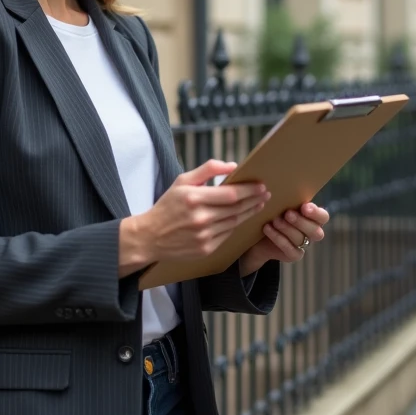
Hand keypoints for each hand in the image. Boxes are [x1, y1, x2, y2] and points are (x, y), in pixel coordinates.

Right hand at [120, 160, 269, 272]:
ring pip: (235, 222)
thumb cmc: (167, 206)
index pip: (231, 194)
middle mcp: (200, 218)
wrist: (150, 237)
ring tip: (258, 204)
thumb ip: (207, 169)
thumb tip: (233, 166)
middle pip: (237, 209)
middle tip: (265, 194)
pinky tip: (241, 218)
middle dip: (254, 200)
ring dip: (249, 213)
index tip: (261, 186)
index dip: (249, 190)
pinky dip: (236, 225)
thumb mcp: (182, 181)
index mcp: (194, 198)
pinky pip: (227, 235)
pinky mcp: (206, 249)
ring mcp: (203, 236)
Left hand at [239, 202, 329, 275]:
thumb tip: (286, 180)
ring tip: (275, 220)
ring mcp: (303, 245)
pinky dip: (278, 238)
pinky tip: (267, 229)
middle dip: (301, 222)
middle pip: (315, 232)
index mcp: (313, 217)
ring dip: (287, 229)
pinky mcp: (294, 255)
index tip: (304, 206)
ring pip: (300, 239)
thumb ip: (288, 197)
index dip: (316, 213)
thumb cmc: (273, 212)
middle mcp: (311, 232)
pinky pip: (290, 249)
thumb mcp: (281, 203)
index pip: (323, 217)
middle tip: (288, 213)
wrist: (259, 233)